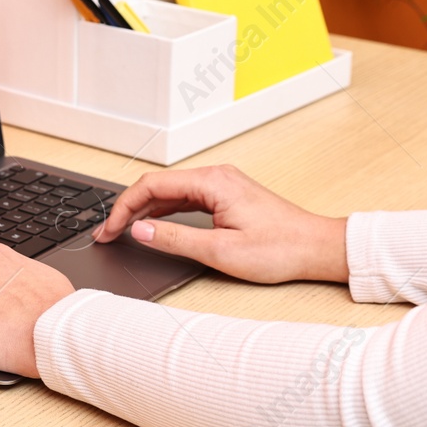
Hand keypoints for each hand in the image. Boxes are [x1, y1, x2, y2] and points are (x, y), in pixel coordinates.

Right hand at [94, 164, 347, 283]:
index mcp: (212, 181)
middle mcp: (215, 176)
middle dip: (129, 208)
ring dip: (145, 209)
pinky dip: (164, 210)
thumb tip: (139, 229)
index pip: (152, 185)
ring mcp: (222, 184)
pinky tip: (152, 224)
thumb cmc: (280, 249)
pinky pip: (186, 198)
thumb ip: (174, 238)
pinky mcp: (227, 196)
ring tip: (124, 231)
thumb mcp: (221, 250)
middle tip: (109, 233)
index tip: (109, 229)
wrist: (317, 248)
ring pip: (170, 191)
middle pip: (157, 185)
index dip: (124, 208)